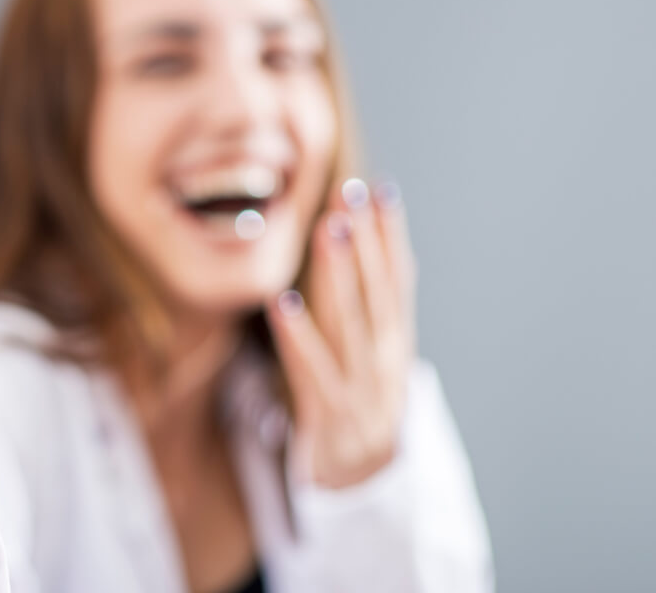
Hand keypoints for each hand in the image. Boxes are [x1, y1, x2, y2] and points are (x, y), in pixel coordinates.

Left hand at [266, 178, 416, 488]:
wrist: (363, 492)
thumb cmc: (355, 409)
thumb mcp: (366, 359)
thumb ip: (360, 310)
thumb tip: (350, 246)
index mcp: (396, 345)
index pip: (399, 281)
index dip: (391, 235)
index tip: (381, 189)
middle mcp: (386, 363)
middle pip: (378, 293)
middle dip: (366, 240)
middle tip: (351, 192)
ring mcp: (362, 391)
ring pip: (352, 324)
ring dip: (341, 274)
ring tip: (329, 229)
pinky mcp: (331, 418)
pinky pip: (312, 371)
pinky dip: (299, 335)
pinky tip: (282, 301)